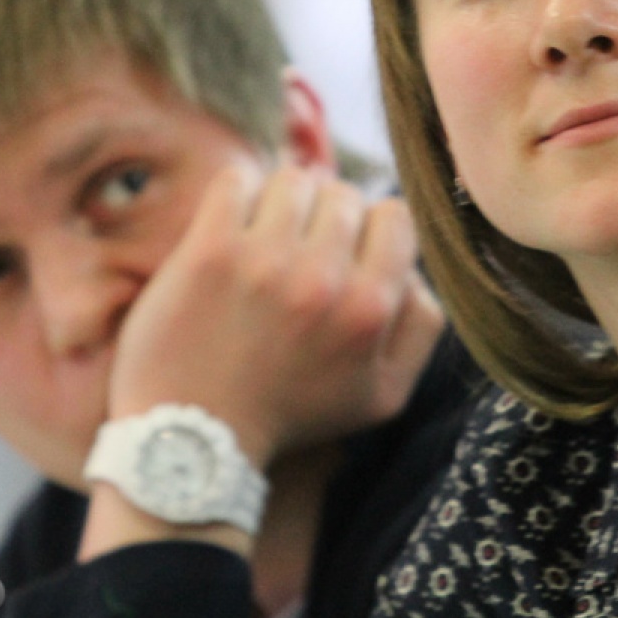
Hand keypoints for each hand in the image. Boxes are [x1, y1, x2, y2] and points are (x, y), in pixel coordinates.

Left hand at [105, 163, 444, 468]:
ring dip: (283, 201)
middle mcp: (323, 279)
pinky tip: (235, 225)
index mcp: (370, 309)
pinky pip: (237, 180)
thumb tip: (416, 269)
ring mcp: (264, 260)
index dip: (372, 228)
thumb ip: (421, 327)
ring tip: (268, 234)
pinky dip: (239, 192)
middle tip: (302, 247)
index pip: (394, 216)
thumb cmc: (291, 414)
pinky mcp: (209, 250)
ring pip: (294, 181)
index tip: (347, 251)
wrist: (197, 437)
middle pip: (343, 194)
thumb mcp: (384, 394)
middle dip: (326, 215)